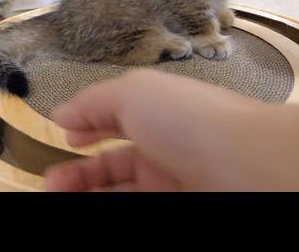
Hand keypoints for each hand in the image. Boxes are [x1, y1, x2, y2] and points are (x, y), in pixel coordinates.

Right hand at [44, 69, 253, 190]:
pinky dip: (107, 202)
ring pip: (120, 191)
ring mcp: (171, 184)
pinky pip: (133, 205)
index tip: (64, 137)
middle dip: (77, 172)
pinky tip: (85, 201)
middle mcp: (164, 150)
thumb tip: (61, 111)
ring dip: (84, 191)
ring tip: (56, 191)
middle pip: (113, 164)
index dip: (89, 127)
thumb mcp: (133, 92)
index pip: (117, 120)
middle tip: (50, 182)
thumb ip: (93, 102)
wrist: (247, 165)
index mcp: (157, 114)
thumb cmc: (189, 119)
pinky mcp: (176, 206)